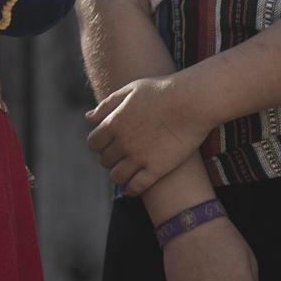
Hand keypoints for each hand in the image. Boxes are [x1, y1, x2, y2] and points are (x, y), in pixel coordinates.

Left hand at [86, 75, 210, 195]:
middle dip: (109, 158)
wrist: (192, 102)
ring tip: (125, 172)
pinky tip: (133, 188)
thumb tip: (88, 118)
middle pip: (105, 160)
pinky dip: (131, 189)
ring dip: (118, 175)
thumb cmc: (162, 91)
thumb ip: (107, 105)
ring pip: (117, 176)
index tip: (106, 144)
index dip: (98, 145)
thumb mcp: (130, 90)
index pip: (93, 143)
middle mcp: (123, 143)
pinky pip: (137, 187)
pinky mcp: (157, 169)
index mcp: (114, 123)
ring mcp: (139, 157)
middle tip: (119, 156)